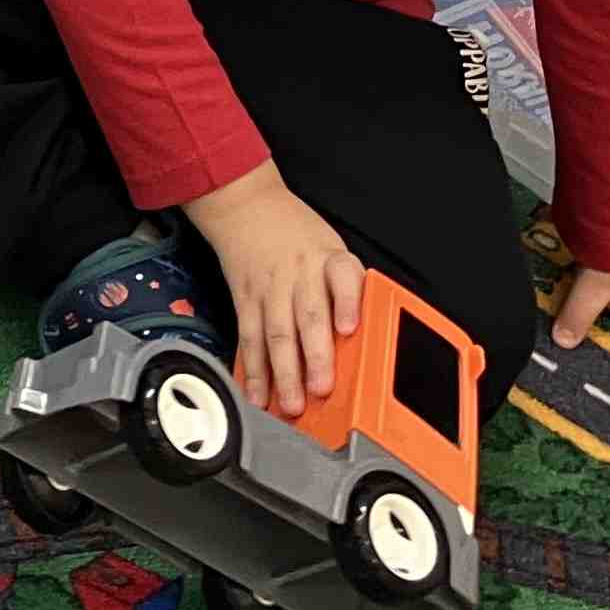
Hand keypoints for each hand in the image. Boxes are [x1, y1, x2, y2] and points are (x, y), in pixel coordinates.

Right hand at [183, 163, 362, 417]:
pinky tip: (257, 393)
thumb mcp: (332, 250)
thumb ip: (348, 290)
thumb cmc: (298, 236)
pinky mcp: (246, 299)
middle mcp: (300, 274)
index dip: (347, 303)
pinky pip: (249, 337)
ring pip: (276, 333)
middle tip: (321, 389)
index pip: (343, 278)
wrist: (246, 205)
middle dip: (315, 356)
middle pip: (308, 317)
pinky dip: (253, 370)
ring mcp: (270, 288)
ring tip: (291, 404)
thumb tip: (364, 341)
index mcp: (330, 260)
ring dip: (283, 373)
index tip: (349, 328)